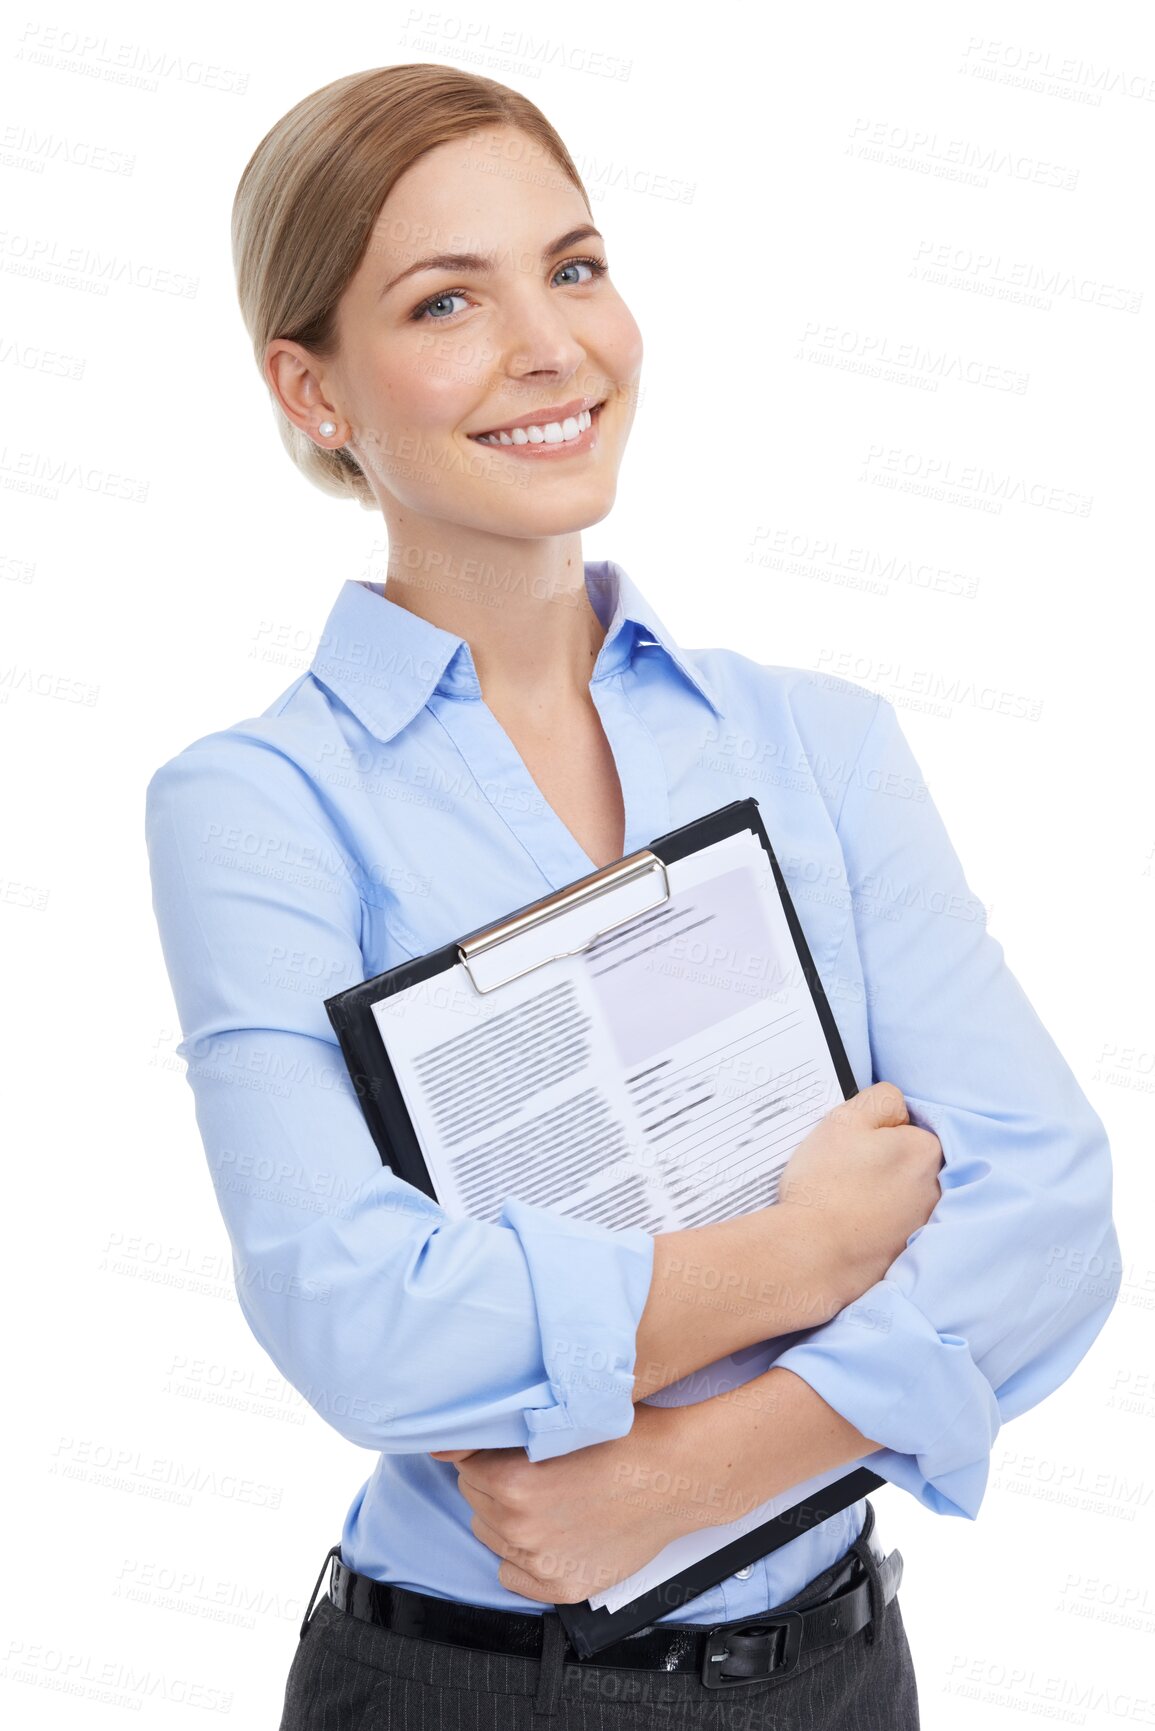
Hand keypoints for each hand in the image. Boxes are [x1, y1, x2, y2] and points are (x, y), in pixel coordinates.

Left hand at [428, 1402, 716, 1604]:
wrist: (673, 1475)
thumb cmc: (621, 1440)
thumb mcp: (557, 1421)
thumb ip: (499, 1433)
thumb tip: (444, 1443)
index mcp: (511, 1480)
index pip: (464, 1465)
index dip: (485, 1453)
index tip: (504, 1450)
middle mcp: (519, 1524)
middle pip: (474, 1498)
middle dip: (493, 1484)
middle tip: (531, 1471)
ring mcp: (538, 1560)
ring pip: (489, 1535)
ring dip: (506, 1518)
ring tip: (546, 1500)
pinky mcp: (559, 1586)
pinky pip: (510, 1575)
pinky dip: (522, 1557)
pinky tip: (549, 1532)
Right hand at [778, 1080, 942, 1307]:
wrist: (809, 1252)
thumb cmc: (825, 1182)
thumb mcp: (846, 1118)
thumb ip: (880, 1099)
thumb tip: (897, 1108)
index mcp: (925, 1151)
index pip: (906, 1127)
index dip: (875, 1132)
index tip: (850, 1147)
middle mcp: (935, 1189)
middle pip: (906, 1162)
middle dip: (882, 1163)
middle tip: (843, 1172)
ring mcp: (921, 1225)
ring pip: (899, 1195)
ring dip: (879, 1194)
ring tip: (842, 1200)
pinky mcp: (905, 1254)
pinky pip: (889, 1228)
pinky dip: (873, 1225)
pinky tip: (847, 1225)